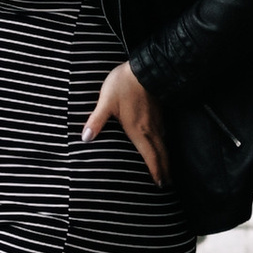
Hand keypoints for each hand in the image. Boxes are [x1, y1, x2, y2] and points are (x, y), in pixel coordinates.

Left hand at [84, 60, 166, 186]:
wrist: (143, 67)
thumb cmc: (123, 84)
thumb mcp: (106, 102)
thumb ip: (96, 120)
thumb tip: (85, 138)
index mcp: (138, 130)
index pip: (150, 156)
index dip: (156, 171)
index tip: (160, 184)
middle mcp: (151, 128)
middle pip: (161, 154)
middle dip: (165, 170)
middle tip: (167, 184)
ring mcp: (157, 120)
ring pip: (164, 144)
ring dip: (166, 158)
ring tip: (167, 170)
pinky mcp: (159, 112)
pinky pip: (164, 134)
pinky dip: (165, 145)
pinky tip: (162, 144)